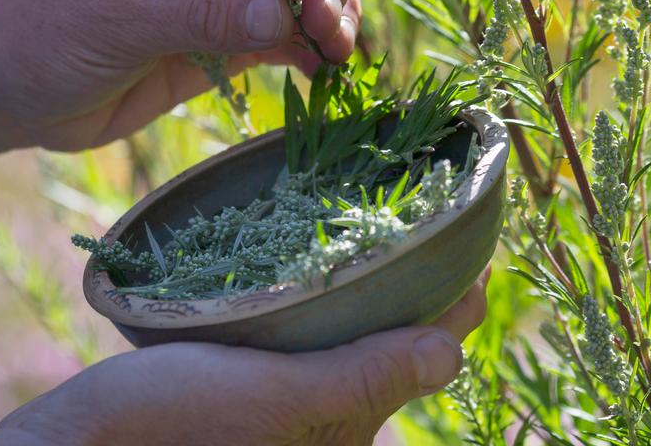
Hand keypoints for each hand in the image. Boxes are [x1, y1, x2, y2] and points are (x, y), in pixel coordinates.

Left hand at [0, 0, 361, 151]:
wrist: (13, 92)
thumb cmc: (44, 34)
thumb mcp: (120, 21)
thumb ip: (202, 17)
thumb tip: (283, 16)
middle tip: (326, 23)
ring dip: (327, 11)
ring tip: (336, 49)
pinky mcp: (228, 28)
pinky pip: (284, 29)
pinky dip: (310, 46)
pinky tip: (323, 68)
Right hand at [0, 269, 488, 445]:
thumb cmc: (169, 425)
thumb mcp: (277, 397)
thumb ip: (363, 376)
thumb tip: (453, 353)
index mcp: (339, 434)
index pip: (418, 360)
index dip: (454, 308)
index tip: (481, 251)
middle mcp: (316, 426)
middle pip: (385, 347)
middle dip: (412, 292)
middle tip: (430, 224)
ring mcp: (274, 406)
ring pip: (340, 339)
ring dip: (364, 288)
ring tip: (378, 228)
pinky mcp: (235, 386)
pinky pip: (293, 338)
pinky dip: (312, 296)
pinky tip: (303, 258)